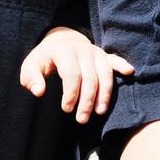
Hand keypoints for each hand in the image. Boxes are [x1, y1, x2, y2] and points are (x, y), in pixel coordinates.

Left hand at [19, 26, 134, 123]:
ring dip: (104, 93)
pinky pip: (114, 60)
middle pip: (90, 77)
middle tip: (82, 119)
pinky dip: (122, 65)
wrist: (61, 39)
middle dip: (87, 100)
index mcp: (65, 51)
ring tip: (100, 111)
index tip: (66, 109)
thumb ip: (31, 78)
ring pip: (105, 73)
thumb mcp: (30, 65)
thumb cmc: (45, 57)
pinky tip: (129, 72)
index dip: (71, 93)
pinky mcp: (104, 55)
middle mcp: (83, 50)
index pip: (71, 74)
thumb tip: (39, 92)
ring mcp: (96, 52)